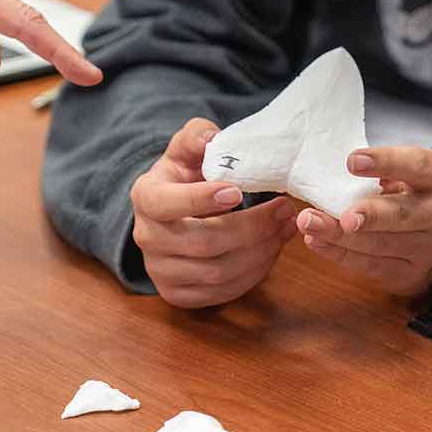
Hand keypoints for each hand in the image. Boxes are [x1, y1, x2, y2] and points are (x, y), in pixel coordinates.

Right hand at [131, 118, 297, 307]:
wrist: (173, 214)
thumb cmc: (185, 177)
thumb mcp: (188, 149)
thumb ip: (198, 136)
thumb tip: (211, 139)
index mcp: (146, 197)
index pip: (166, 204)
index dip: (201, 200)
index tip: (238, 192)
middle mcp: (147, 238)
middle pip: (203, 243)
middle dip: (252, 228)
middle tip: (285, 210)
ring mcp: (160, 271)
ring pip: (217, 273)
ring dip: (261, 252)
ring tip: (285, 228)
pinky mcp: (177, 295)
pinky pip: (222, 293)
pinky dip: (254, 274)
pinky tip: (271, 251)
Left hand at [298, 146, 431, 295]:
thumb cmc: (406, 198)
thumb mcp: (404, 175)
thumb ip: (378, 173)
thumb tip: (330, 174)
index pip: (416, 165)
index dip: (386, 162)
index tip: (352, 161)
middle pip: (400, 214)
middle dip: (367, 215)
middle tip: (342, 215)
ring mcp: (426, 248)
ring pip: (379, 244)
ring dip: (340, 235)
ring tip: (310, 224)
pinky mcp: (407, 274)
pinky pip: (368, 265)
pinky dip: (339, 253)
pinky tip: (317, 241)